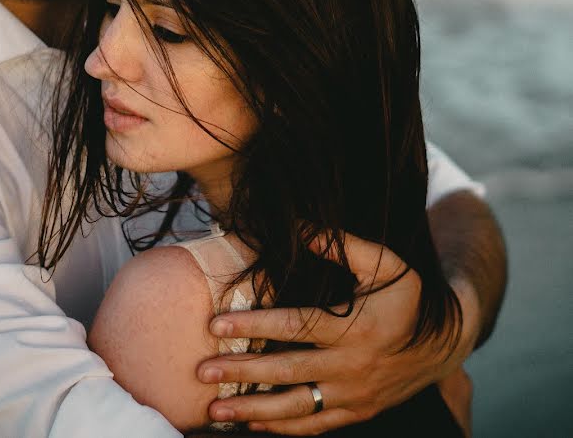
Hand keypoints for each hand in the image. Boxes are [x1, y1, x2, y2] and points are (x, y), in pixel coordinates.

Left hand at [195, 231, 479, 435]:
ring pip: (296, 408)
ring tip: (213, 409)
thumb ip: (343, 246)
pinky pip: (315, 426)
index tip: (216, 326)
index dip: (254, 325)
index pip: (295, 327)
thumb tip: (299, 227)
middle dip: (241, 372)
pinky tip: (250, 423)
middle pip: (286, 372)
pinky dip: (282, 428)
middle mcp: (351, 366)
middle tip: (201, 372)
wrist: (444, 344)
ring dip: (252, 410)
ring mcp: (353, 395)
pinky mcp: (356, 412)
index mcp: (354, 329)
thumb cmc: (407, 298)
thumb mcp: (386, 264)